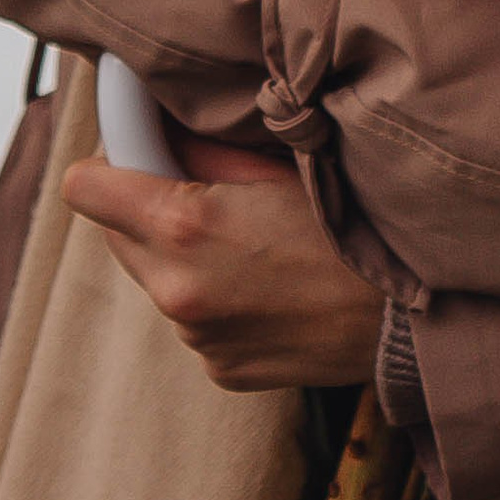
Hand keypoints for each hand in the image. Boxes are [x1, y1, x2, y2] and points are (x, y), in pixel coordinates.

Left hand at [62, 146, 383, 390]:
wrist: (414, 321)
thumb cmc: (354, 226)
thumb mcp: (281, 164)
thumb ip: (205, 149)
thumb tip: (159, 127)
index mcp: (184, 227)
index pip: (85, 188)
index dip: (110, 160)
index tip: (141, 149)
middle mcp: (177, 292)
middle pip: (115, 234)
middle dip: (146, 207)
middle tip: (209, 189)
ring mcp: (198, 340)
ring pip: (157, 278)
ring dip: (183, 255)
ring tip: (255, 241)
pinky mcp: (221, 372)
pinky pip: (194, 319)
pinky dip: (215, 297)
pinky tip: (271, 283)